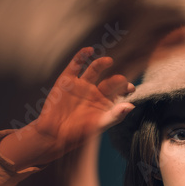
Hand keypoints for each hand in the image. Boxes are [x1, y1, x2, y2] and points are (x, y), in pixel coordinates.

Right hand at [0, 47, 135, 167]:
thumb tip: (131, 106)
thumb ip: (115, 115)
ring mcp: (82, 84)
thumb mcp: (98, 125)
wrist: (53, 135)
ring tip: (109, 61)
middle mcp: (97, 91)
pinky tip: (88, 51)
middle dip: (117, 80)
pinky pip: (76, 65)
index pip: (120, 92)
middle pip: (110, 81)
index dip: (126, 89)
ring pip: (95, 70)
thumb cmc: (78, 134)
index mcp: (107, 102)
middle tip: (122, 80)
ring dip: (102, 63)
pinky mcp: (68, 79)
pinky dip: (81, 56)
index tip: (131, 88)